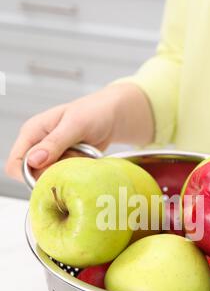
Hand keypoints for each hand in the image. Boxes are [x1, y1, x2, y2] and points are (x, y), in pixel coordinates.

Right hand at [5, 83, 153, 180]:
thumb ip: (54, 143)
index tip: (50, 175)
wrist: (112, 116)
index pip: (15, 164)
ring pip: (50, 178)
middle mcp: (38, 145)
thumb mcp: (75, 125)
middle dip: (53, 174)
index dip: (28, 175)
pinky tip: (84, 159)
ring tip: (81, 156)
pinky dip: (75, 173)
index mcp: (32, 132)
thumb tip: (34, 160)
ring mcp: (51, 156)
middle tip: (73, 161)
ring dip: (66, 173)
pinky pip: (64, 177)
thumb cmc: (94, 112)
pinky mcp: (64, 163)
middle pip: (33, 176)